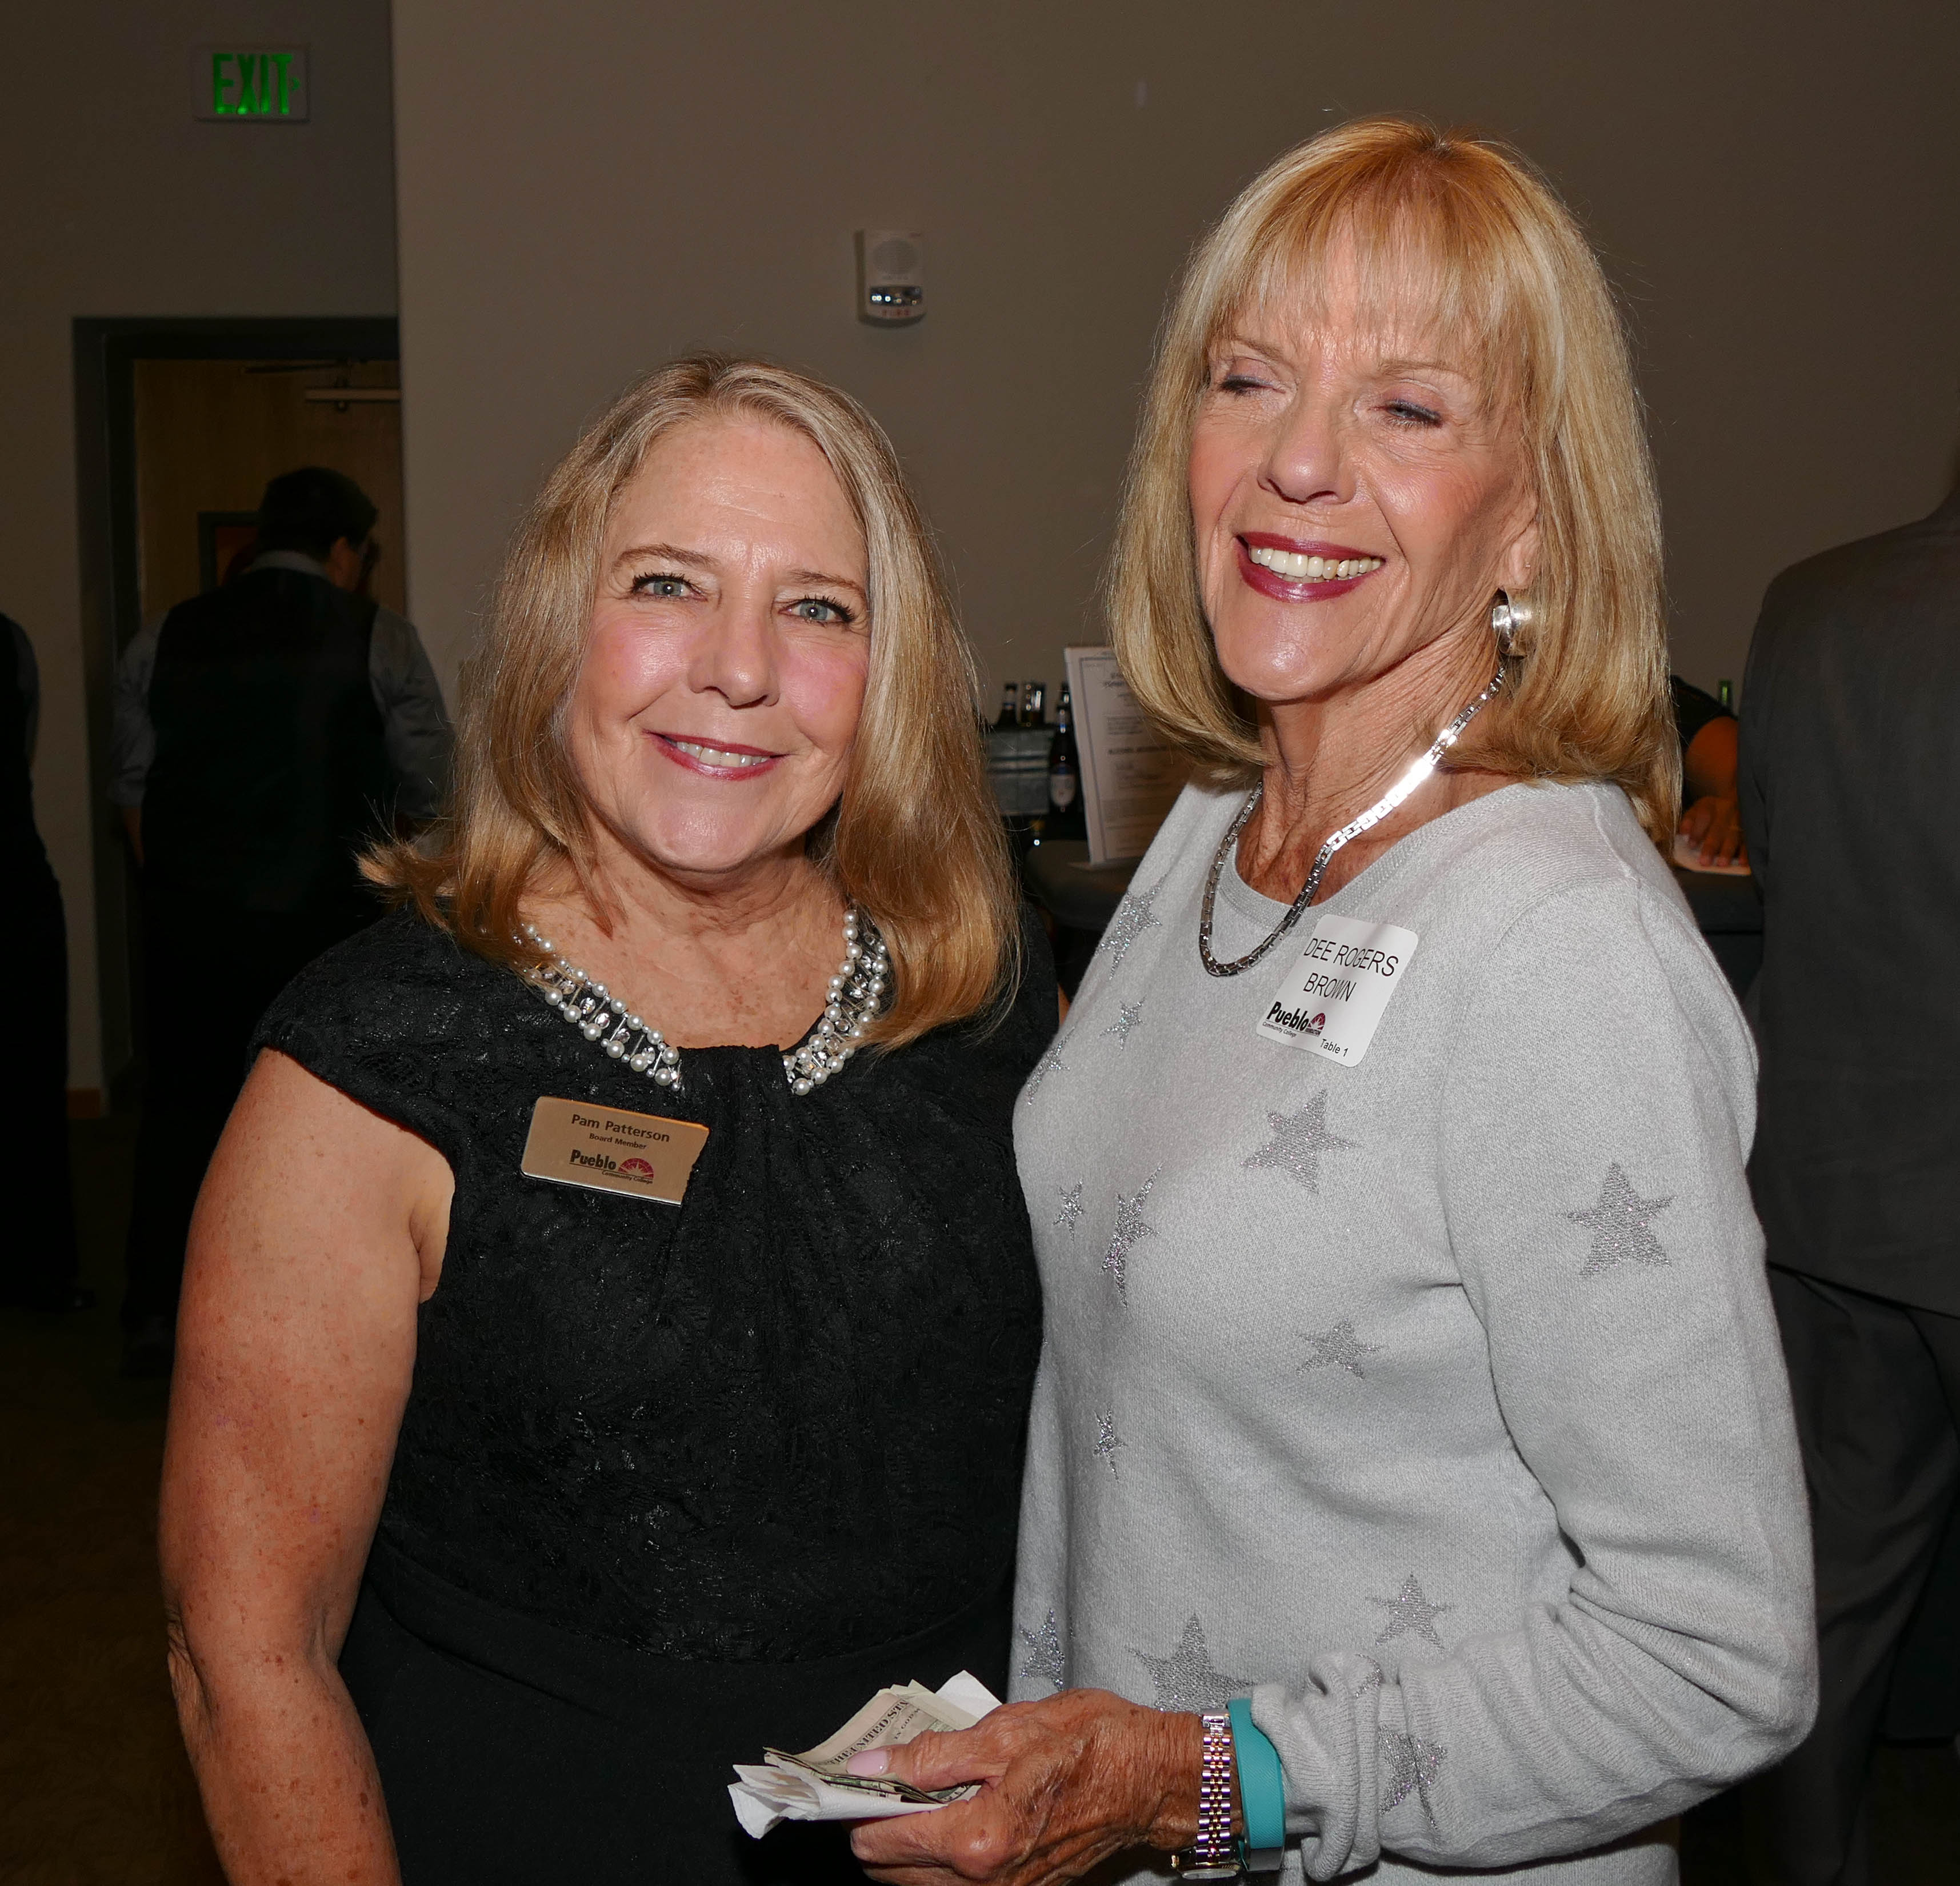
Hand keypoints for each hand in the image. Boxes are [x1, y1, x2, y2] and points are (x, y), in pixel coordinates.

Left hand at [847, 1689, 1201, 1885]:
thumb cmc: (1090, 1745)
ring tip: (924, 1789)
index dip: (861, 1804)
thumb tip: (874, 1764)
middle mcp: (987, 1881)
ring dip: (910, 1841)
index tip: (858, 1775)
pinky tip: (957, 1808)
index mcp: (978, 1839)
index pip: (880, 1840)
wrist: (1151, 1776)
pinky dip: (943, 1853)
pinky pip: (957, 1883)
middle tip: (891, 1776)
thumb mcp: (1005, 1731)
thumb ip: (931, 1755)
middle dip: (881, 1824)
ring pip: (921, 1882)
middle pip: (890, 1872)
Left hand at [1679, 794, 1745, 867]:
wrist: (1733, 803)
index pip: (1703, 816)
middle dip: (1711, 845)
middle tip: (1705, 861)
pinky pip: (1748, 841)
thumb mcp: (1695, 811)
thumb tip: (1683, 833)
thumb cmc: (1709, 813)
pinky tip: (1743, 862)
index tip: (1691, 845)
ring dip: (1728, 850)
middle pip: (1719, 828)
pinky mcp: (1752, 828)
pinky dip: (1746, 852)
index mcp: (1710, 804)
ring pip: (1734, 835)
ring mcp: (1742, 817)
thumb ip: (1688, 822)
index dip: (1697, 830)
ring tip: (1722, 863)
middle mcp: (1727, 809)